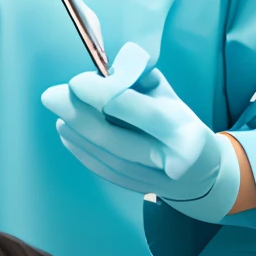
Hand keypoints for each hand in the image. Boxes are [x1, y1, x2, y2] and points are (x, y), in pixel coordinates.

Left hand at [41, 43, 242, 221]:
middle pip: (118, 140)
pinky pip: (104, 171)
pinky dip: (82, 151)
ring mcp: (152, 181)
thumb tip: (111, 65)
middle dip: (80, 116)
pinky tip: (66, 132)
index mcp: (184, 131)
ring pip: (107, 157)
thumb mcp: (171, 96)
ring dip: (77, 132)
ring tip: (58, 111)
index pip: (144, 114)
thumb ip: (143, 78)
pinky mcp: (137, 190)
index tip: (78, 81)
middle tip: (52, 96)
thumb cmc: (180, 124)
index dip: (109, 97)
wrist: (202, 173)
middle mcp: (170, 160)